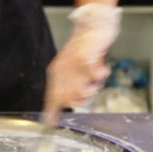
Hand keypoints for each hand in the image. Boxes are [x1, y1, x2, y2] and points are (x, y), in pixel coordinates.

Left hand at [43, 4, 120, 123]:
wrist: (91, 28)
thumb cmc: (83, 50)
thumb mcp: (70, 69)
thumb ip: (66, 87)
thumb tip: (59, 108)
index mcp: (56, 73)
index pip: (51, 96)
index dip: (51, 111)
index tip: (50, 124)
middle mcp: (62, 70)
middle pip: (68, 98)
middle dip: (80, 99)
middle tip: (87, 90)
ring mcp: (74, 65)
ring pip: (81, 90)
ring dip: (92, 88)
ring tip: (94, 79)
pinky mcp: (87, 58)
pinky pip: (95, 75)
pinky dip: (100, 75)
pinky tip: (102, 69)